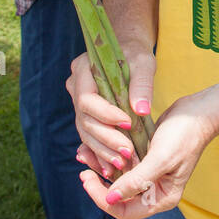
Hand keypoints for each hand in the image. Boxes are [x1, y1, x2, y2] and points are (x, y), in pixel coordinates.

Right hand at [66, 46, 155, 176]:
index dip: (105, 115)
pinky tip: (112, 167)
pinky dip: (100, 151)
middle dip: (106, 139)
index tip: (128, 124)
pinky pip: (90, 135)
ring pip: (85, 132)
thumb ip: (142, 85)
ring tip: (121, 163)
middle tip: (127, 153)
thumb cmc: (134, 53)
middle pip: (84, 120)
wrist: (126, 51)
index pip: (87, 99)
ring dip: (103, 150)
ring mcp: (77, 102)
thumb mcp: (143, 63)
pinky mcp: (85, 114)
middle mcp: (75, 87)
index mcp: (82, 70)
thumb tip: (142, 110)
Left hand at [78, 95, 214, 218]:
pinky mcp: (146, 159)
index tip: (87, 180)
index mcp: (161, 198)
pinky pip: (123, 164)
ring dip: (101, 170)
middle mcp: (155, 191)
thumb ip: (136, 181)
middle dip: (99, 185)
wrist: (200, 111)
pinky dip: (109, 158)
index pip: (125, 211)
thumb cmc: (185, 135)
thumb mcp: (161, 158)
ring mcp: (150, 175)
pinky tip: (96, 147)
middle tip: (83, 170)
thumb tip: (110, 199)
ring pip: (118, 180)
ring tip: (85, 155)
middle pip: (119, 198)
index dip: (103, 200)